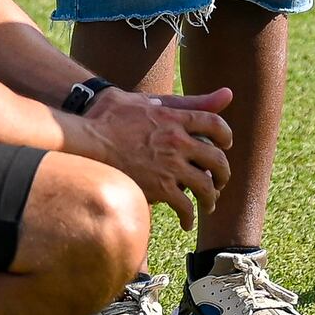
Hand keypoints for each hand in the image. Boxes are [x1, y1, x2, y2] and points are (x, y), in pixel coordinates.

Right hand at [80, 87, 234, 229]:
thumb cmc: (112, 115)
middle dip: (223, 173)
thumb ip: (188, 101)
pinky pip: (185, 205)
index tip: (225, 145)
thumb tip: (229, 94)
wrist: (86, 138)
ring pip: (206, 186)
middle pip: (217, 159)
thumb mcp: (151, 101)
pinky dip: (189, 216)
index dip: (226, 136)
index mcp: (176, 118)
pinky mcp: (158, 187)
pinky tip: (187, 221)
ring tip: (208, 205)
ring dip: (210, 198)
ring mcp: (169, 165)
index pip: (216, 125)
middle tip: (220, 181)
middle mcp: (178, 141)